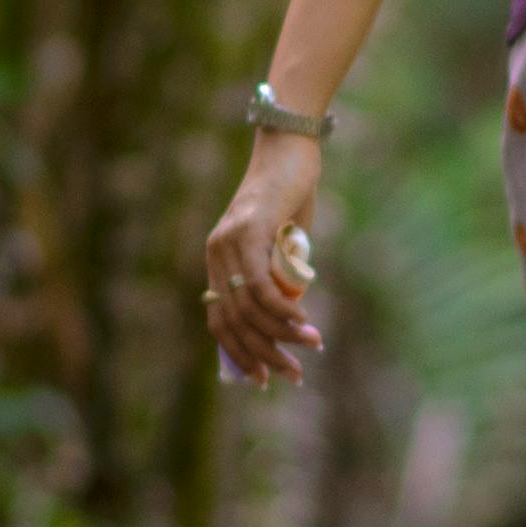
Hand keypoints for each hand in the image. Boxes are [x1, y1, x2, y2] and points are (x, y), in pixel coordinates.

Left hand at [202, 131, 329, 386]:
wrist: (291, 148)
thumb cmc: (292, 195)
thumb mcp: (284, 245)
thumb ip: (280, 279)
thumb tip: (288, 321)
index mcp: (217, 259)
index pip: (219, 321)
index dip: (241, 354)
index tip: (266, 378)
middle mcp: (215, 253)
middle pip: (232, 321)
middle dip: (264, 354)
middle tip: (293, 376)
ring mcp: (228, 242)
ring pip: (248, 308)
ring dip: (281, 336)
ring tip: (310, 349)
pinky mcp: (248, 232)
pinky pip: (261, 285)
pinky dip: (284, 311)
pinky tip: (304, 325)